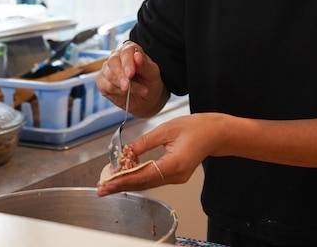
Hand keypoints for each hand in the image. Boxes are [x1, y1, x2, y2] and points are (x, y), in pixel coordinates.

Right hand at [96, 40, 168, 117]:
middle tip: (127, 87)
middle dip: (121, 75)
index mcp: (130, 49)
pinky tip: (125, 93)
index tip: (130, 74)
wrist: (146, 98)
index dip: (127, 62)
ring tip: (139, 92)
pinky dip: (117, 91)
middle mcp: (116, 56)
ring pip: (110, 75)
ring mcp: (107, 68)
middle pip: (113, 62)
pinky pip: (106, 85)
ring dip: (123, 86)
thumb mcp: (152, 74)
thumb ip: (145, 65)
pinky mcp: (102, 81)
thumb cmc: (149, 82)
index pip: (126, 51)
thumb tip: (137, 56)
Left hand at [97, 113, 222, 195]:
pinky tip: (125, 177)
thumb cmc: (196, 127)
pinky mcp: (176, 175)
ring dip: (128, 183)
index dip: (124, 179)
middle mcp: (177, 175)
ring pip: (148, 183)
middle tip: (101, 188)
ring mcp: (177, 177)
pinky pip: (154, 179)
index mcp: (176, 163)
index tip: (108, 182)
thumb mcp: (167, 128)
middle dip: (121, 185)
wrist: (215, 133)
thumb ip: (145, 141)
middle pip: (144, 183)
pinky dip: (138, 178)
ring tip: (108, 184)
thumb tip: (126, 151)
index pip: (145, 175)